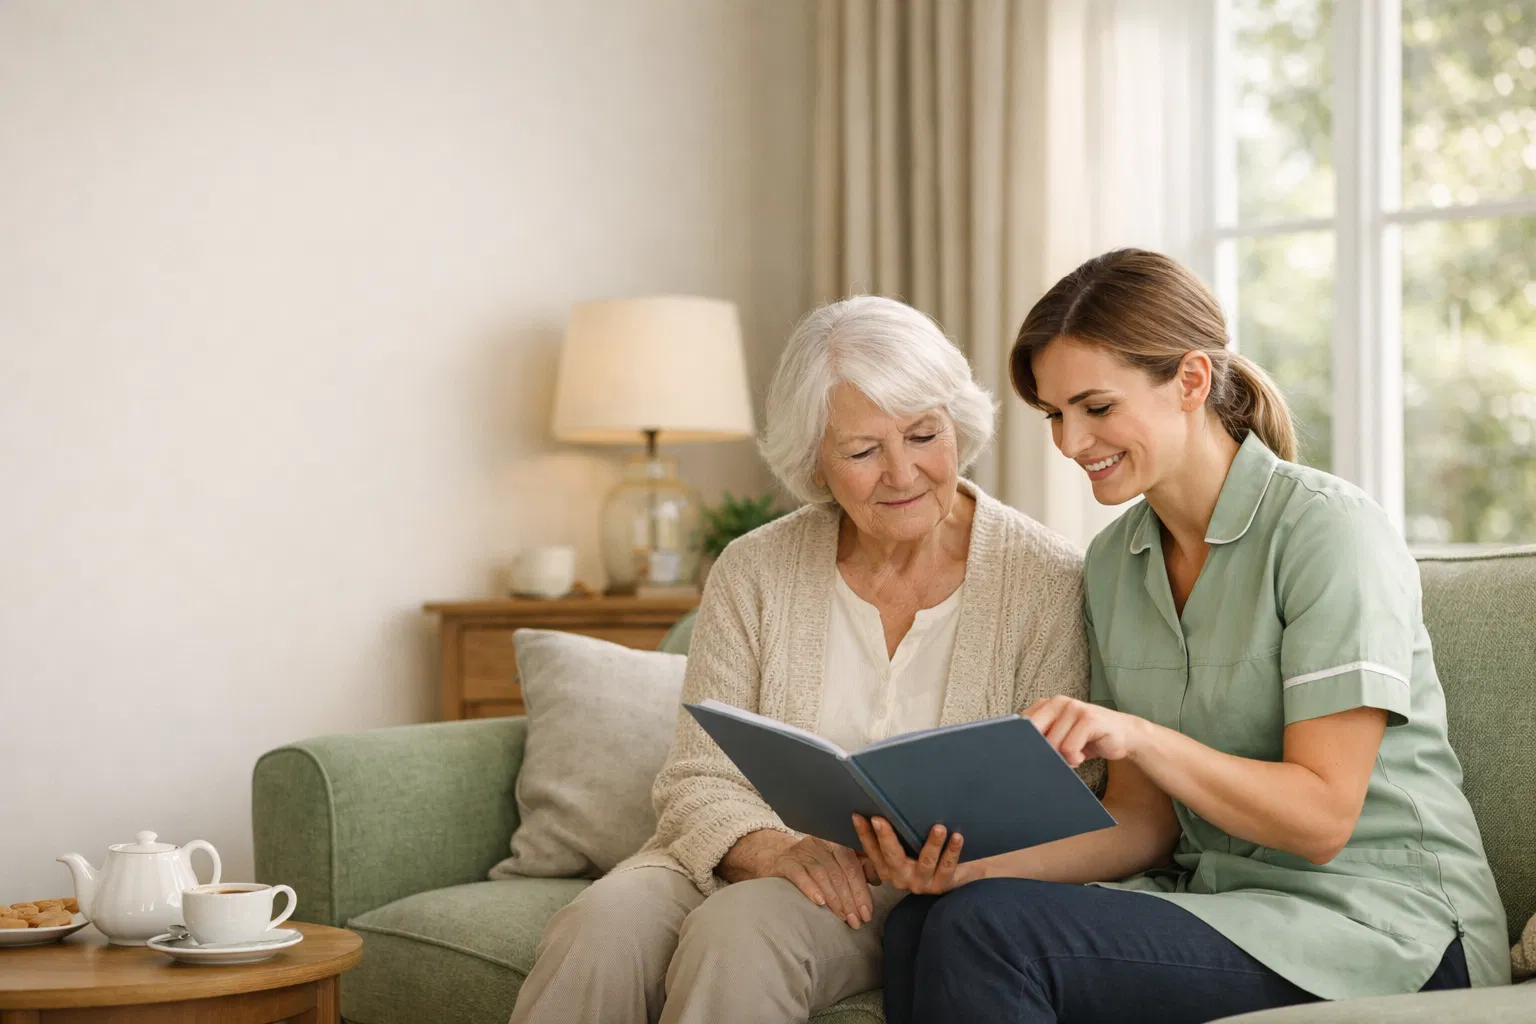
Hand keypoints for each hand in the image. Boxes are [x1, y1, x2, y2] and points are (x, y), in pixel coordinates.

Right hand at [732, 831, 872, 927]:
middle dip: (851, 898)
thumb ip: (855, 869)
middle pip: (839, 871)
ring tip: (843, 917)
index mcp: (835, 842)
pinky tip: (819, 902)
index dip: (862, 890)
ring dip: (835, 899)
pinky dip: (811, 887)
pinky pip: (799, 873)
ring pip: (823, 874)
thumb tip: (877, 879)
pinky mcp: (785, 862)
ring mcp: (801, 851)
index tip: (867, 912)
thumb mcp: (833, 865)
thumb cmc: (811, 867)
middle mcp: (819, 843)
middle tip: (857, 920)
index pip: (853, 865)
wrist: (773, 861)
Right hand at [852, 815, 982, 894]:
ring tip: (939, 828)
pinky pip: (947, 867)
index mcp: (887, 868)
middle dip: (886, 838)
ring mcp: (921, 882)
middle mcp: (901, 877)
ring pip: (925, 862)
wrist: (957, 875)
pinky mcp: (942, 885)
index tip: (857, 815)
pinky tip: (957, 837)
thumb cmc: (925, 854)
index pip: (872, 849)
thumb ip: (894, 834)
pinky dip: (952, 851)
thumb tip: (879, 805)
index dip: (863, 833)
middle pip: (892, 857)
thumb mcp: (906, 847)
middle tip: (880, 820)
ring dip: (932, 844)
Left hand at [1025, 695, 1142, 765]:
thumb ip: (1042, 738)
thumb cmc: (1087, 738)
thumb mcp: (1060, 736)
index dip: (1023, 743)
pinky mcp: (1089, 718)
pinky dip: (1075, 758)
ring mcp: (1074, 708)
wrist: (1124, 735)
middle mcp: (1058, 702)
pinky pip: (1069, 748)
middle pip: (1034, 734)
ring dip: (1063, 758)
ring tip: (1074, 754)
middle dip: (1042, 751)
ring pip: (1052, 744)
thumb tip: (1019, 752)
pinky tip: (1083, 755)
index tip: (1030, 755)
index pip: (1021, 725)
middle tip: (1057, 757)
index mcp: (1046, 705)